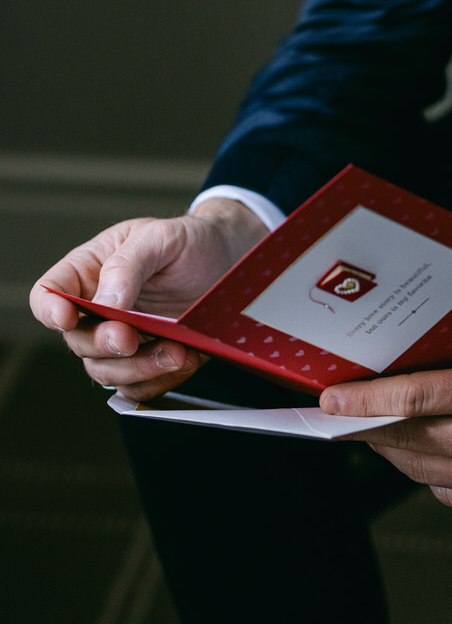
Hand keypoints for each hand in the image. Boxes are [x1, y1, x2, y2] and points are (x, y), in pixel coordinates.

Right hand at [29, 198, 266, 400]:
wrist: (230, 262)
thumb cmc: (190, 241)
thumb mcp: (161, 236)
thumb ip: (128, 263)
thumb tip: (105, 301)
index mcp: (89, 270)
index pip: (49, 293)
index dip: (49, 309)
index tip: (67, 318)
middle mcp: (98, 308)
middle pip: (78, 340)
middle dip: (104, 344)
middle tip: (132, 338)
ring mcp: (122, 338)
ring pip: (106, 371)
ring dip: (137, 369)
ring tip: (176, 352)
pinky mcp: (147, 361)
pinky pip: (138, 387)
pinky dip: (159, 381)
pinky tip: (186, 360)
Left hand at [319, 336, 451, 517]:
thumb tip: (397, 369)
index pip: (413, 398)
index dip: (364, 401)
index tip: (328, 400)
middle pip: (410, 438)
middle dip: (367, 427)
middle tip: (338, 414)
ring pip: (422, 469)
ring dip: (392, 450)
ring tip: (373, 431)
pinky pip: (446, 491)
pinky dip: (426, 471)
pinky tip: (418, 451)